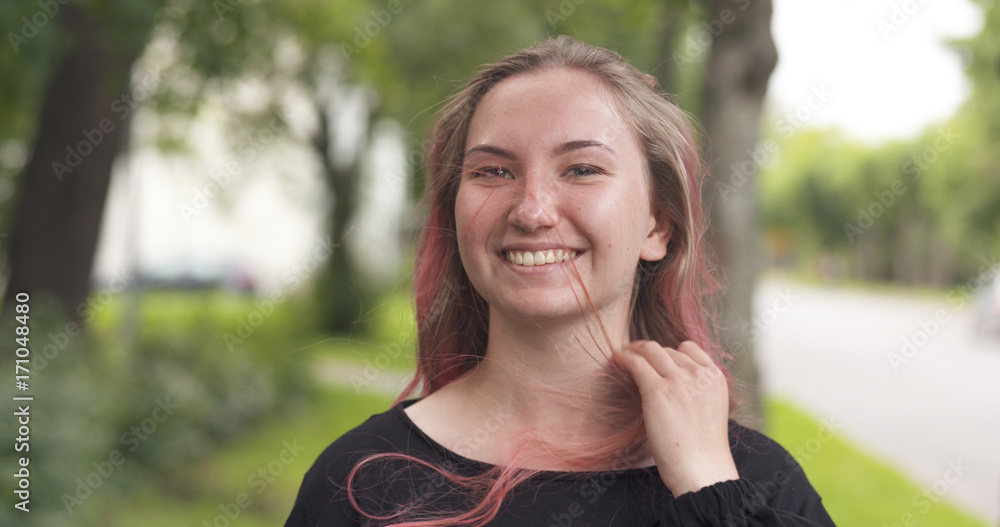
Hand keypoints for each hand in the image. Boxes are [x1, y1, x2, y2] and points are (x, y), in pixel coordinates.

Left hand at [612, 340, 738, 495]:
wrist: (702, 471)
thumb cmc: (702, 452)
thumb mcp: (709, 411)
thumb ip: (696, 392)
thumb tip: (673, 386)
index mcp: (715, 378)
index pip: (689, 349)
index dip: (670, 352)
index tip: (657, 360)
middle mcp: (698, 373)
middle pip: (667, 349)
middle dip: (649, 351)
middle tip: (633, 355)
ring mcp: (678, 379)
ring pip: (651, 350)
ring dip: (634, 350)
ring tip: (623, 355)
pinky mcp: (657, 390)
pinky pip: (636, 362)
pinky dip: (624, 357)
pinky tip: (617, 360)